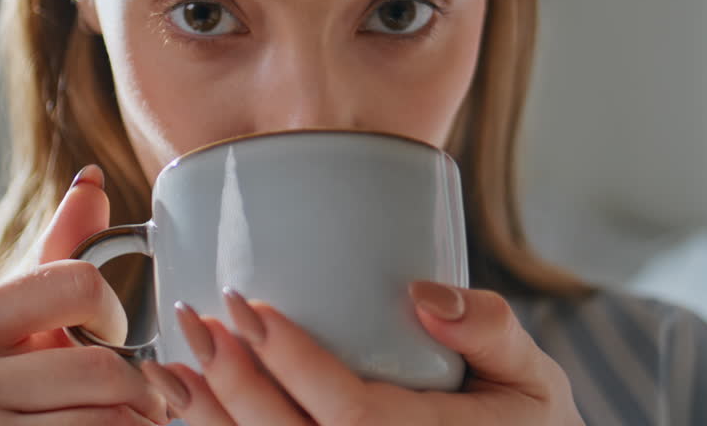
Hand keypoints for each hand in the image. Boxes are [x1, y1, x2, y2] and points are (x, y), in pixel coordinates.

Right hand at [0, 165, 167, 424]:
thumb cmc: (9, 389)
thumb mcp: (27, 321)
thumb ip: (61, 254)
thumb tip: (91, 178)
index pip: (80, 285)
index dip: (115, 315)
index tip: (113, 334)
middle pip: (103, 367)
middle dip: (141, 384)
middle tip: (147, 393)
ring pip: (109, 419)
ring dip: (139, 421)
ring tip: (132, 417)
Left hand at [141, 283, 583, 425]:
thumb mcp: (536, 378)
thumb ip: (491, 330)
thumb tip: (423, 293)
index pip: (352, 413)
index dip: (292, 362)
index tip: (248, 304)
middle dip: (235, 384)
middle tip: (198, 321)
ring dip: (211, 422)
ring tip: (170, 367)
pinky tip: (187, 412)